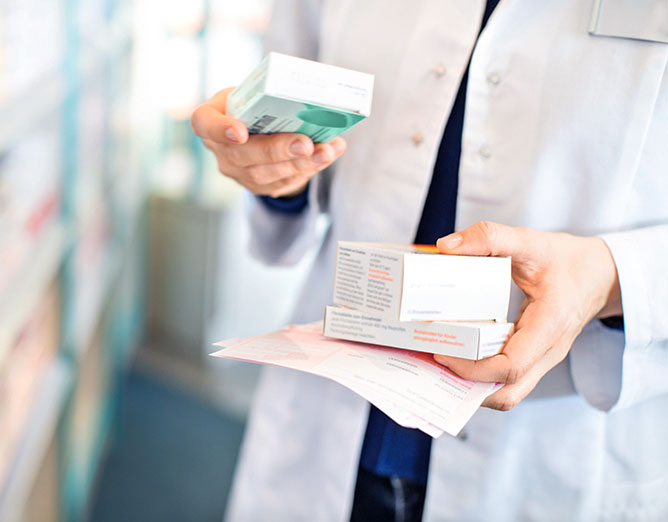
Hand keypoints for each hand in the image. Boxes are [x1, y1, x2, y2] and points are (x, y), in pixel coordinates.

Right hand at [191, 88, 345, 197]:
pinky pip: (284, 181)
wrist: (259, 131)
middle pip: (242, 155)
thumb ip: (272, 94)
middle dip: (277, 150)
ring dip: (300, 163)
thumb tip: (314, 99)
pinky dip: (310, 167)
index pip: (204, 123)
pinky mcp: (260, 186)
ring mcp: (238, 172)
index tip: (240, 132)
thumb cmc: (255, 105)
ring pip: (266, 174)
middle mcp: (220, 149)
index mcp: (211, 117)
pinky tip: (328, 155)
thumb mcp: (254, 92)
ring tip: (326, 152)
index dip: (219, 129)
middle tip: (305, 143)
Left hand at [433, 221, 621, 410]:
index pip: (511, 366)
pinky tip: (458, 357)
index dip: (472, 368)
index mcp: (550, 325)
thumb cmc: (566, 260)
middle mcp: (549, 351)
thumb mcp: (530, 241)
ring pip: (508, 392)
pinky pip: (507, 379)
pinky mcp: (534, 358)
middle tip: (433, 361)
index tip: (442, 351)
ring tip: (440, 363)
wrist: (599, 275)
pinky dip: (482, 376)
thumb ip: (490, 237)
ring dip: (473, 386)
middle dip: (467, 386)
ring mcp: (543, 359)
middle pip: (508, 392)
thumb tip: (446, 246)